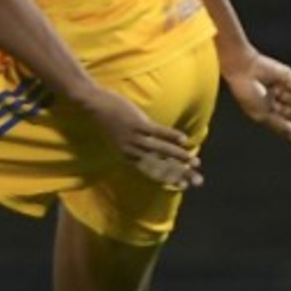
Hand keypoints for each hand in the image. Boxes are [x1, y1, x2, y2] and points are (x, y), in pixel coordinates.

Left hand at [75, 87, 202, 189]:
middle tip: (197, 180)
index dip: (170, 178)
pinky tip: (184, 139)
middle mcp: (131, 151)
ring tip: (195, 161)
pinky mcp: (136, 123)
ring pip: (161, 151)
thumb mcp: (121, 140)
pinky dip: (171, 136)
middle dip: (180, 173)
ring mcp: (134, 138)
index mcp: (127, 157)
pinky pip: (157, 132)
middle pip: (160, 166)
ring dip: (179, 156)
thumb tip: (154, 152)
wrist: (93, 105)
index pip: (153, 172)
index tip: (184, 185)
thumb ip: (138, 147)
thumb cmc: (107, 121)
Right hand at [221, 49, 290, 143]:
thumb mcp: (262, 115)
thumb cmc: (248, 93)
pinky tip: (282, 84)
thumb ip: (280, 127)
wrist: (245, 70)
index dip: (289, 125)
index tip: (281, 120)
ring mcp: (287, 92)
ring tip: (278, 92)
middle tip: (278, 106)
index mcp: (272, 115)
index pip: (290, 127)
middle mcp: (281, 104)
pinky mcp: (290, 78)